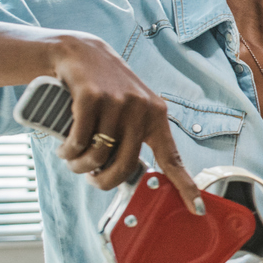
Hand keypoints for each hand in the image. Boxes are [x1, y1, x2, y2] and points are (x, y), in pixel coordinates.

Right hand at [47, 33, 203, 213]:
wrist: (82, 52)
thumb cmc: (107, 89)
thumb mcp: (131, 108)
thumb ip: (135, 135)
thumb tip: (127, 175)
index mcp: (156, 116)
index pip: (173, 157)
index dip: (185, 185)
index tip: (198, 209)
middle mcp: (141, 109)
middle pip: (125, 165)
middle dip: (104, 181)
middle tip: (93, 180)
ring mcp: (117, 102)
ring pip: (98, 155)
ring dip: (80, 166)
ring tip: (74, 162)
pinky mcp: (91, 97)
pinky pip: (79, 140)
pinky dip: (69, 151)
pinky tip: (64, 150)